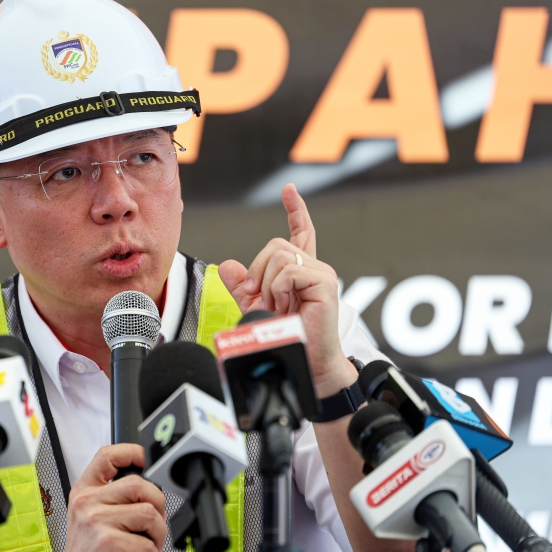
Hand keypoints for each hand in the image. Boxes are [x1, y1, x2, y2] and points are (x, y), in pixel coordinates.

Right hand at [55, 444, 167, 551]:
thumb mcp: (94, 518)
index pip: (107, 456)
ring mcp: (96, 522)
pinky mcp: (108, 544)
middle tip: (150, 526)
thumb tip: (153, 488)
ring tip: (144, 546)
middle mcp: (88, 503)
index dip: (131, 452)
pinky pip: (147, 545)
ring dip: (157, 535)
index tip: (146, 461)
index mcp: (85, 491)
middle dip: (157, 507)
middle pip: (140, 485)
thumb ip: (115, 498)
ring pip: (149, 514)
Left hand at [219, 183, 356, 396]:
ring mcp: (321, 274)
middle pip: (276, 245)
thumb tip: (227, 265)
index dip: (296, 209)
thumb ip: (242, 286)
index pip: (301, 232)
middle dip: (258, 271)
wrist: (302, 361)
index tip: (289, 189)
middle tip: (264, 299)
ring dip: (268, 285)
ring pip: (279, 257)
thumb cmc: (284, 336)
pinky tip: (285, 306)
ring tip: (278, 307)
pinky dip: (278, 289)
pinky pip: (289, 271)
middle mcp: (314, 268)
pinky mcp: (324, 284)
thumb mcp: (254, 308)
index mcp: (300, 270)